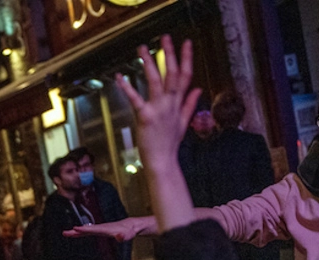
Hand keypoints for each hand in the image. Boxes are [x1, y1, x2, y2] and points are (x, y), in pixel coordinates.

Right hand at [65, 218, 141, 241]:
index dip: (84, 229)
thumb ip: (123, 236)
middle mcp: (100, 228)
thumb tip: (120, 237)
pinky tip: (75, 233)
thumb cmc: (129, 231)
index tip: (75, 228)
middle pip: (86, 229)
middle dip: (75, 231)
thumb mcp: (127, 235)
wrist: (129, 226)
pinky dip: (80, 232)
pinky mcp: (99, 231)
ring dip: (75, 232)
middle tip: (65, 233)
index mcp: (105, 229)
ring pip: (85, 230)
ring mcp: (99, 229)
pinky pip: (87, 232)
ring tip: (66, 233)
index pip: (93, 229)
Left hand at [116, 36, 199, 175]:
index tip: (186, 42)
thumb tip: (199, 89)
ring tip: (142, 49)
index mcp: (179, 104)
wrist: (162, 162)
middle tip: (165, 37)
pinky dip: (127, 88)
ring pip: (156, 81)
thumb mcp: (183, 122)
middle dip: (170, 54)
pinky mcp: (145, 117)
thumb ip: (190, 104)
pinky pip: (136, 99)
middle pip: (173, 74)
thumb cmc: (169, 144)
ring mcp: (159, 110)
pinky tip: (120, 77)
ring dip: (149, 63)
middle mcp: (171, 104)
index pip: (186, 76)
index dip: (186, 58)